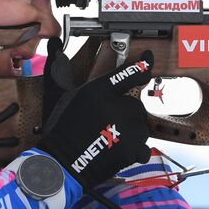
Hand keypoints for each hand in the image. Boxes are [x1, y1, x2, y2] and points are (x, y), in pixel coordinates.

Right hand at [39, 47, 153, 188]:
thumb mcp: (66, 97)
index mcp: (98, 91)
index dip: (142, 65)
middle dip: (127, 114)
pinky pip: (143, 146)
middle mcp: (115, 106)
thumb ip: (75, 77)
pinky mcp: (132, 149)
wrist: (62, 163)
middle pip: (135, 105)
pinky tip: (118, 151)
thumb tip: (59, 45)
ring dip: (131, 132)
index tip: (148, 58)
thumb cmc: (61, 131)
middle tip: (109, 125)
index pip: (128, 73)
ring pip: (141, 125)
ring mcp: (126, 129)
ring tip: (111, 139)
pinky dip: (135, 150)